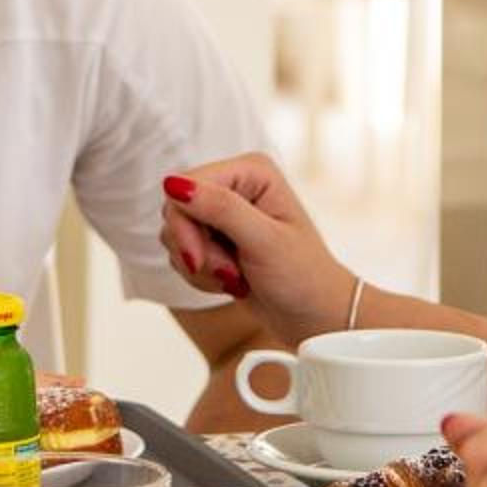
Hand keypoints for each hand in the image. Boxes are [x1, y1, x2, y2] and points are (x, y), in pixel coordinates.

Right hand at [158, 153, 355, 347]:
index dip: (184, 224)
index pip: (186, 184)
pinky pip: (181, 253)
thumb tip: (173, 183)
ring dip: (201, 267)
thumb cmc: (303, 276)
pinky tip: (230, 283)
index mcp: (251, 171)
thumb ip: (222, 209)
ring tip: (236, 278)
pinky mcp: (215, 238)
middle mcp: (235, 184)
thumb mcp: (265, 241)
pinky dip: (200, 275)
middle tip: (229, 274)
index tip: (198, 260)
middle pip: (176, 209)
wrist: (313, 316)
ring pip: (175, 235)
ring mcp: (223, 212)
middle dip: (196, 249)